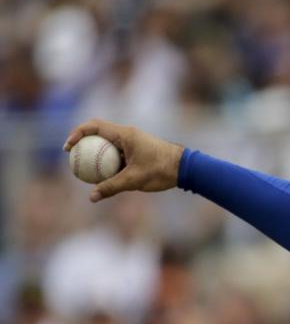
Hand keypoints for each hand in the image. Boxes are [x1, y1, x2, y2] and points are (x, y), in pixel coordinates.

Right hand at [63, 119, 184, 202]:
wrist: (185, 168)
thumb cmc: (161, 170)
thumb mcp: (135, 180)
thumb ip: (112, 187)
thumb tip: (92, 197)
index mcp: (125, 134)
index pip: (95, 126)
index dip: (77, 133)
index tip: (69, 146)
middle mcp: (127, 135)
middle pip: (98, 133)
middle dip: (82, 142)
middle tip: (72, 157)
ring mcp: (132, 142)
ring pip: (108, 145)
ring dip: (96, 153)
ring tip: (84, 168)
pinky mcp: (137, 151)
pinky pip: (117, 154)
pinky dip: (108, 161)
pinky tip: (103, 176)